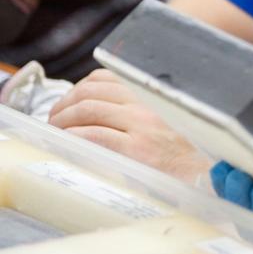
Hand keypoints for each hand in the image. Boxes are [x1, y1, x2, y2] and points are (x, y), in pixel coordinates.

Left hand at [47, 69, 209, 182]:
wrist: (198, 175)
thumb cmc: (175, 152)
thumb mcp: (159, 121)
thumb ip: (133, 111)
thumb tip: (92, 109)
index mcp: (149, 97)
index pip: (105, 78)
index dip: (78, 88)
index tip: (67, 103)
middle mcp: (144, 106)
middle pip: (91, 92)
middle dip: (63, 105)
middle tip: (53, 120)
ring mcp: (140, 127)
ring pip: (88, 110)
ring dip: (63, 120)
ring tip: (56, 132)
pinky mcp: (135, 149)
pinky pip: (94, 135)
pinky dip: (74, 136)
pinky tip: (68, 142)